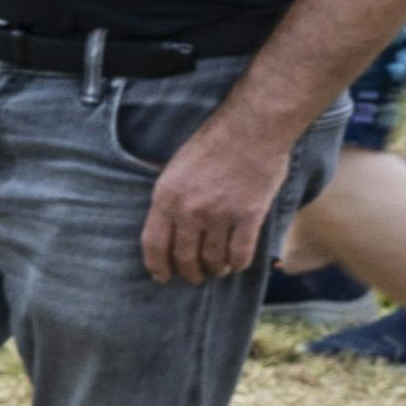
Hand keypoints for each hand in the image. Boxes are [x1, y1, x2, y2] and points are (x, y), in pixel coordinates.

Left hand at [143, 104, 302, 284]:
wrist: (252, 127)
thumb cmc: (213, 142)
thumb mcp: (175, 166)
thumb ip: (168, 196)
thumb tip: (161, 221)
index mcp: (166, 197)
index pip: (154, 244)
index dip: (157, 265)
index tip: (162, 277)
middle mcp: (189, 210)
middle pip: (184, 256)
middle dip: (189, 272)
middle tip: (194, 277)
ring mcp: (220, 214)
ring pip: (213, 258)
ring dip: (214, 269)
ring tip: (217, 271)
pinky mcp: (249, 215)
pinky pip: (241, 252)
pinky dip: (238, 263)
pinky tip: (237, 264)